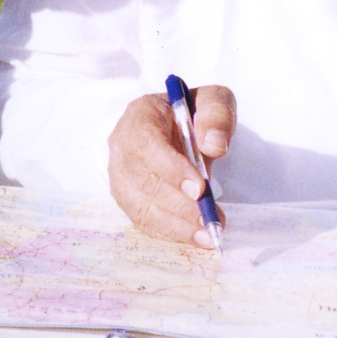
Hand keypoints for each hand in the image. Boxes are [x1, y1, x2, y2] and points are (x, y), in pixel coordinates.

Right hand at [106, 85, 234, 247]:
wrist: (173, 127)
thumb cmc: (192, 115)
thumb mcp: (212, 101)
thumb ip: (217, 115)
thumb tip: (214, 145)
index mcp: (139, 115)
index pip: (146, 143)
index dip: (171, 168)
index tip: (200, 188)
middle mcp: (121, 145)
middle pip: (143, 180)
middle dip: (178, 204)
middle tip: (210, 217)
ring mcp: (119, 174)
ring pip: (140, 206)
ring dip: (175, 224)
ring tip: (208, 233)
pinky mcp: (126, 198)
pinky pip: (142, 221)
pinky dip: (169, 232)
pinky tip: (195, 236)